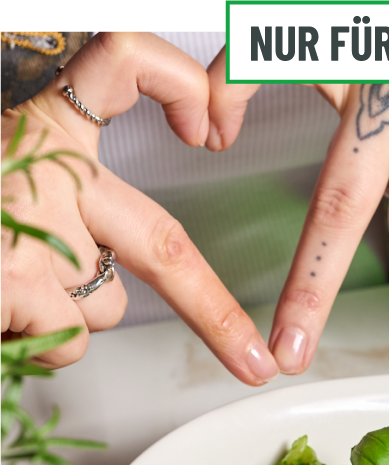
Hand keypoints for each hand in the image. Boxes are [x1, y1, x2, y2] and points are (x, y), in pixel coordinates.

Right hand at [0, 32, 277, 384]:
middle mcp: (43, 165)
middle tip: (252, 360)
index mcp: (38, 124)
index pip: (121, 67)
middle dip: (215, 314)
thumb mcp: (3, 185)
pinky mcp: (21, 279)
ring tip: (3, 289)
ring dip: (64, 320)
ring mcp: (33, 224)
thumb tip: (98, 290)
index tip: (212, 127)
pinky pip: (66, 341)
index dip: (178, 86)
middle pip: (163, 243)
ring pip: (103, 309)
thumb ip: (56, 212)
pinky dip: (32, 343)